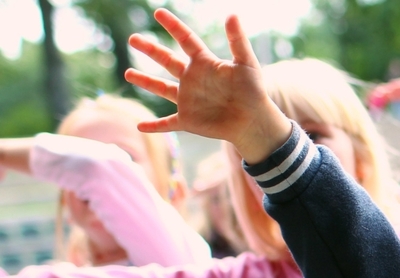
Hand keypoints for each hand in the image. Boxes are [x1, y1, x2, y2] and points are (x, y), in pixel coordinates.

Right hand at [125, 9, 289, 163]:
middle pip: (167, 60)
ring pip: (162, 89)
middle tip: (133, 39)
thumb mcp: (247, 64)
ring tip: (128, 73)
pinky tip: (140, 127)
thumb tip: (232, 15)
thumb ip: (238, 41)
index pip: (186, 40)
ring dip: (146, 81)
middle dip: (150, 50)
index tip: (159, 13)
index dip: (173, 26)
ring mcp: (189, 100)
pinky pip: (168, 124)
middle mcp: (193, 79)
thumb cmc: (254, 91)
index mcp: (204, 63)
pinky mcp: (189, 120)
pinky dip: (155, 126)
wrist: (255, 121)